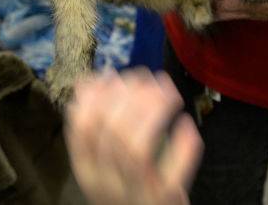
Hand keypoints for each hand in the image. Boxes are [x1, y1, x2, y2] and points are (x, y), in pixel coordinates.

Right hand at [65, 68, 202, 204]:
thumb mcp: (104, 162)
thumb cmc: (126, 191)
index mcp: (87, 172)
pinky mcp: (165, 200)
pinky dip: (181, 145)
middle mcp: (107, 184)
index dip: (96, 95)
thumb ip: (99, 126)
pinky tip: (185, 122)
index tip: (111, 74)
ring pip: (136, 149)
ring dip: (154, 112)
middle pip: (112, 134)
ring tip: (167, 92)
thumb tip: (88, 80)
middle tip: (144, 77)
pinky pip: (172, 172)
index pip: (82, 129)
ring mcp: (136, 194)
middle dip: (129, 96)